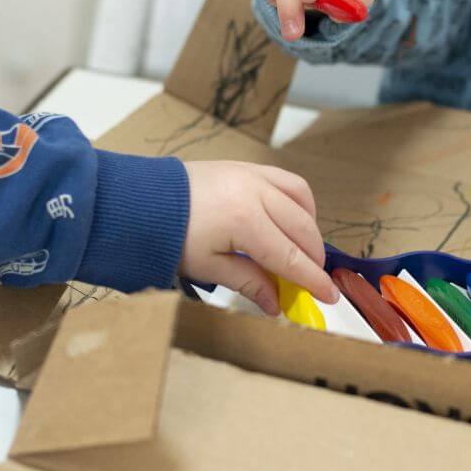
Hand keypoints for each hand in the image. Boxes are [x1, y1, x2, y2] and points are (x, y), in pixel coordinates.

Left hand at [179, 161, 338, 315]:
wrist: (141, 200)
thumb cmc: (169, 235)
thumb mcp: (207, 267)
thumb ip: (248, 282)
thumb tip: (277, 304)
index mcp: (245, 222)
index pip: (291, 257)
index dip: (313, 280)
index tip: (329, 296)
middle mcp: (256, 193)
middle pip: (302, 228)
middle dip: (314, 257)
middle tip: (315, 280)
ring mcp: (253, 175)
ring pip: (301, 199)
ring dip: (310, 226)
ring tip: (304, 250)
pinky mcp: (247, 166)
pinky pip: (286, 181)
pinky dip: (298, 201)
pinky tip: (292, 219)